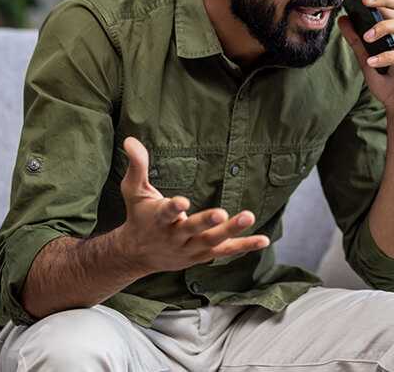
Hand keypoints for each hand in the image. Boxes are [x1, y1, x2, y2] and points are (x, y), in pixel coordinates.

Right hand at [117, 136, 268, 274]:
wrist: (136, 254)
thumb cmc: (139, 216)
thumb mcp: (134, 190)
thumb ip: (137, 165)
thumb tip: (131, 140)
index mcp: (159, 219)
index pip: (166, 213)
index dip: (174, 208)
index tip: (182, 202)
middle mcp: (174, 236)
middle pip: (193, 230)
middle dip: (207, 221)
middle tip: (222, 213)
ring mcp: (189, 248)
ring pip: (212, 241)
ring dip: (231, 231)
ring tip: (249, 216)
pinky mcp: (202, 255)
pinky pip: (226, 251)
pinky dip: (244, 246)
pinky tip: (262, 240)